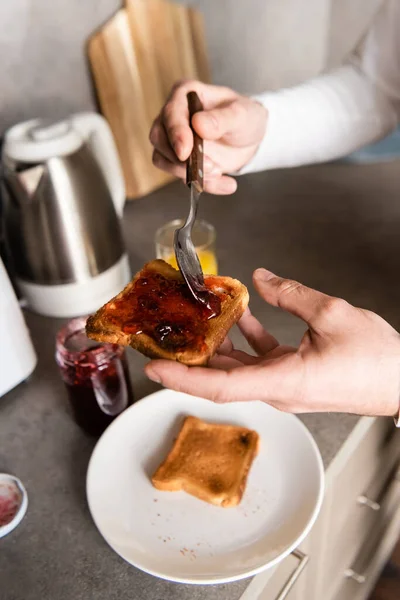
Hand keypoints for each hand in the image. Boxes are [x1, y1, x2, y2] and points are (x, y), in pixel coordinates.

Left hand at [145, 270, 399, 416]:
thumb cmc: (376, 359)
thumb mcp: (332, 314)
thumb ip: (290, 293)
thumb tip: (261, 279)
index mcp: (283, 382)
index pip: (219, 385)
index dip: (182, 377)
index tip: (154, 366)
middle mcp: (278, 389)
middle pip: (221, 376)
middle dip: (191, 357)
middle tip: (167, 336)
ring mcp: (285, 385)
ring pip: (239, 367)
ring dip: (218, 344)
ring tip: (200, 318)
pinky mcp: (294, 377)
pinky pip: (261, 359)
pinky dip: (248, 338)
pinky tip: (241, 315)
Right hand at [149, 80, 266, 193]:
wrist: (249, 139)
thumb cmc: (244, 117)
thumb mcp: (242, 115)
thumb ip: (222, 118)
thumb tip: (198, 124)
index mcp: (186, 94)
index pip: (171, 113)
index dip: (175, 133)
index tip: (185, 151)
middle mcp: (173, 116)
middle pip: (159, 138)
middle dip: (181, 158)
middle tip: (211, 167)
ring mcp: (172, 139)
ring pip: (163, 160)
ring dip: (189, 173)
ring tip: (220, 173)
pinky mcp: (178, 160)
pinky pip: (180, 176)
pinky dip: (202, 184)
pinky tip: (225, 183)